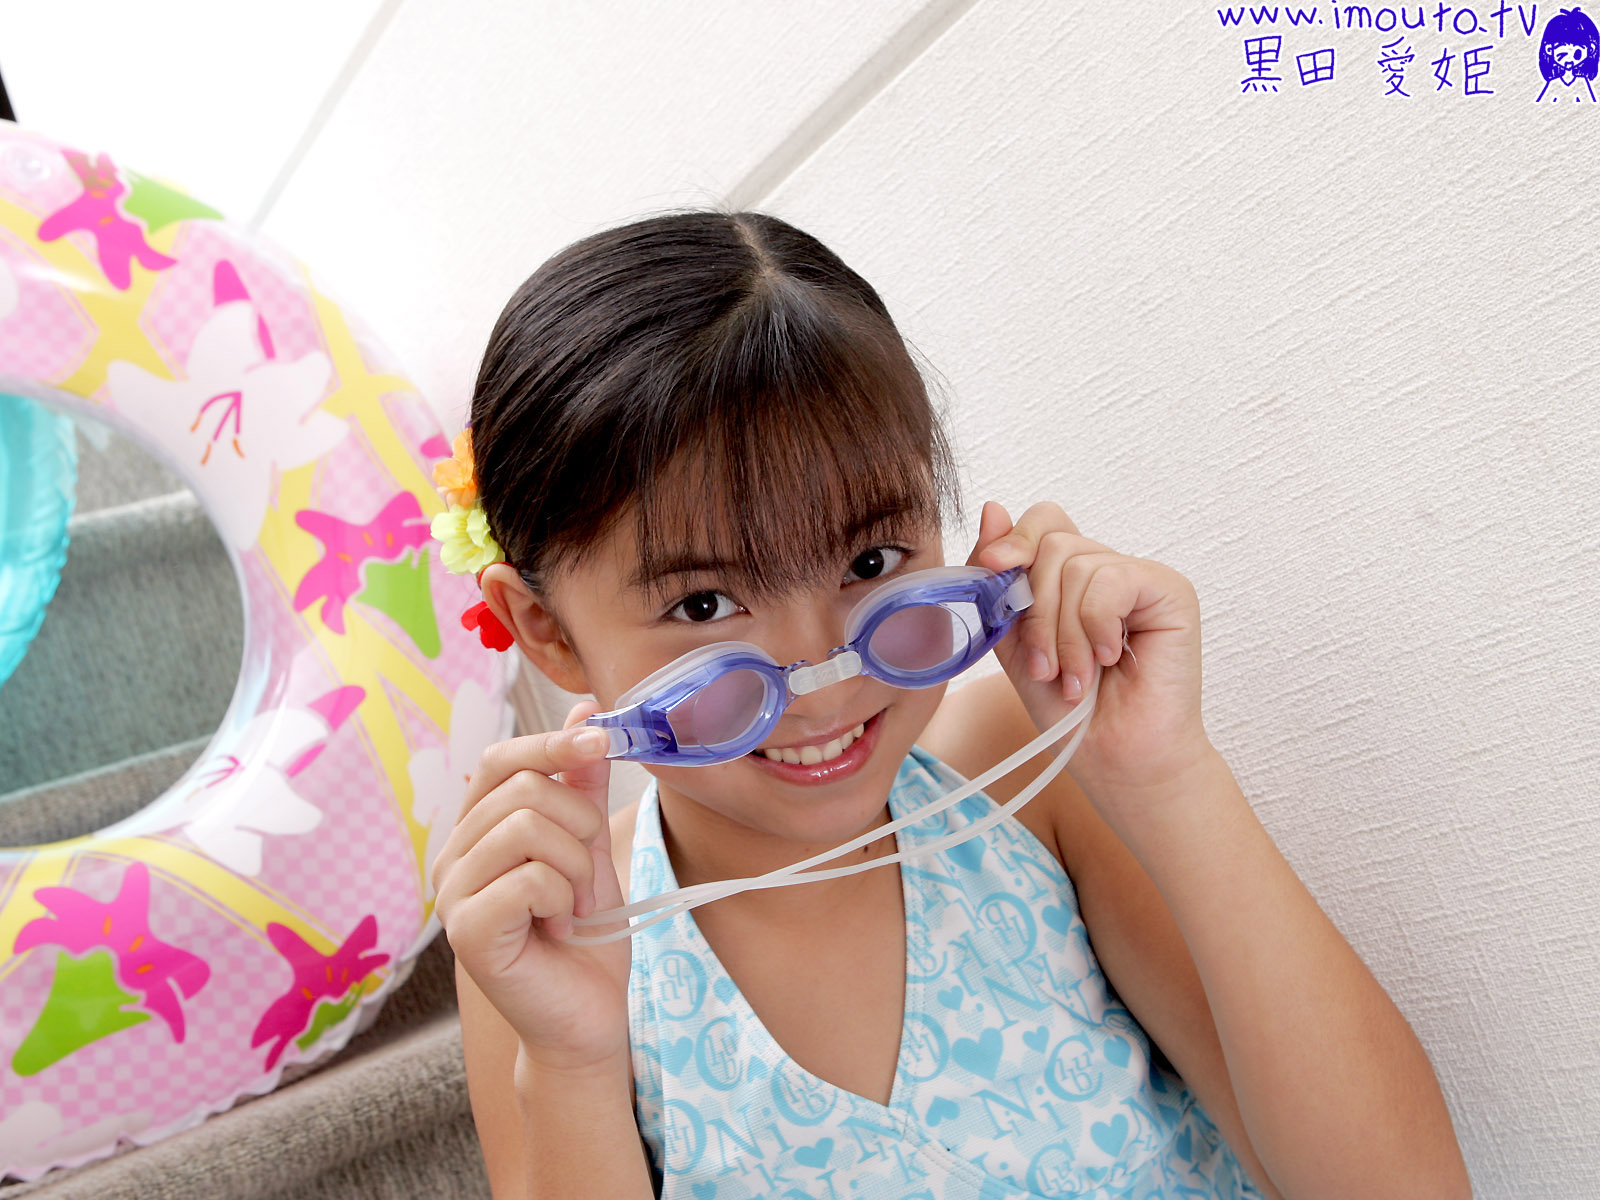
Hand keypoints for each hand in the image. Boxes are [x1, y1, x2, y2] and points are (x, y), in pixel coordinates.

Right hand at [430, 701, 631, 1071]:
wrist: (589, 1017)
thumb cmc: (585, 934)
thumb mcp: (591, 845)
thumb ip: (582, 784)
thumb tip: (583, 710)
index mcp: (475, 831)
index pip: (498, 759)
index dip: (551, 741)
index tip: (604, 739)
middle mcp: (451, 858)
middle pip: (521, 789)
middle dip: (580, 824)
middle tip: (587, 876)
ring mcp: (451, 896)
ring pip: (527, 827)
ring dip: (577, 866)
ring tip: (575, 905)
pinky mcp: (467, 932)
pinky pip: (529, 877)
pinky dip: (563, 897)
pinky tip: (559, 928)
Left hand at [968, 500, 1214, 807]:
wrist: (1114, 758)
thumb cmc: (1069, 711)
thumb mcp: (1015, 641)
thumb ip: (1000, 581)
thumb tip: (993, 508)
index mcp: (1069, 578)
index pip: (1041, 523)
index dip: (1013, 539)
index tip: (993, 568)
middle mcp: (1106, 569)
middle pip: (1051, 543)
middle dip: (1035, 610)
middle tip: (1047, 667)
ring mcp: (1139, 577)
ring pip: (1075, 565)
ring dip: (1065, 634)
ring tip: (1077, 678)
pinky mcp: (1170, 590)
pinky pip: (1111, 580)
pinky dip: (1097, 626)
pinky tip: (1111, 658)